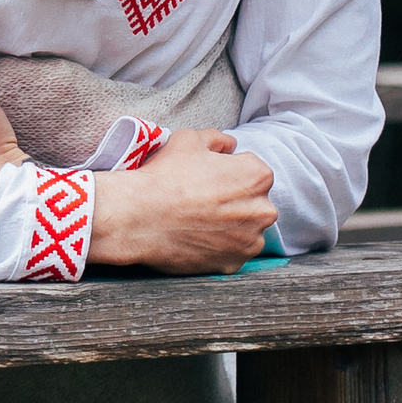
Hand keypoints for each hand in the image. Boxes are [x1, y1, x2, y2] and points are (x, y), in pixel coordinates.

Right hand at [88, 130, 277, 274]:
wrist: (139, 217)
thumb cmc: (164, 176)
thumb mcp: (189, 139)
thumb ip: (217, 138)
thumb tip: (229, 145)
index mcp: (257, 176)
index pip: (251, 170)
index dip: (227, 171)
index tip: (207, 177)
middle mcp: (263, 210)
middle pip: (252, 202)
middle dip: (233, 199)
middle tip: (201, 198)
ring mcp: (250, 241)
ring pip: (244, 229)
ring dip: (229, 225)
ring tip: (197, 219)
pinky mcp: (233, 264)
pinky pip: (231, 252)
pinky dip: (218, 246)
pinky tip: (195, 236)